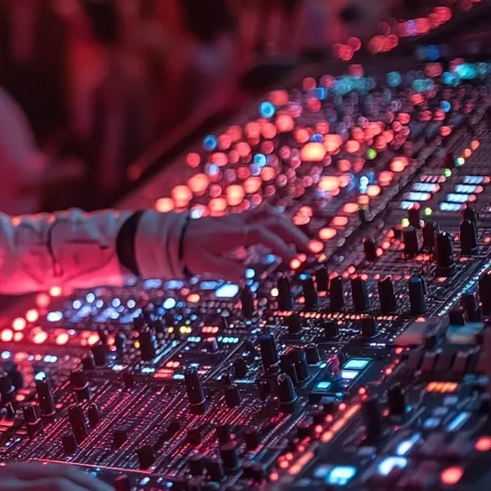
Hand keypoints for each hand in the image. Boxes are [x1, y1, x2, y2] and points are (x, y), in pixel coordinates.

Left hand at [135, 205, 307, 280]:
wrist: (176, 235)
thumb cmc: (190, 251)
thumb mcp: (204, 265)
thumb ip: (227, 270)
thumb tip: (249, 276)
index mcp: (233, 234)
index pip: (264, 235)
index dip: (282, 247)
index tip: (295, 262)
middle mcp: (239, 223)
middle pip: (274, 220)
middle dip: (296, 235)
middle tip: (313, 251)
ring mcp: (241, 219)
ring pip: (272, 214)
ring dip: (291, 228)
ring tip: (306, 245)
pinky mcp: (241, 221)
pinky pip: (266, 216)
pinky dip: (281, 225)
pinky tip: (290, 238)